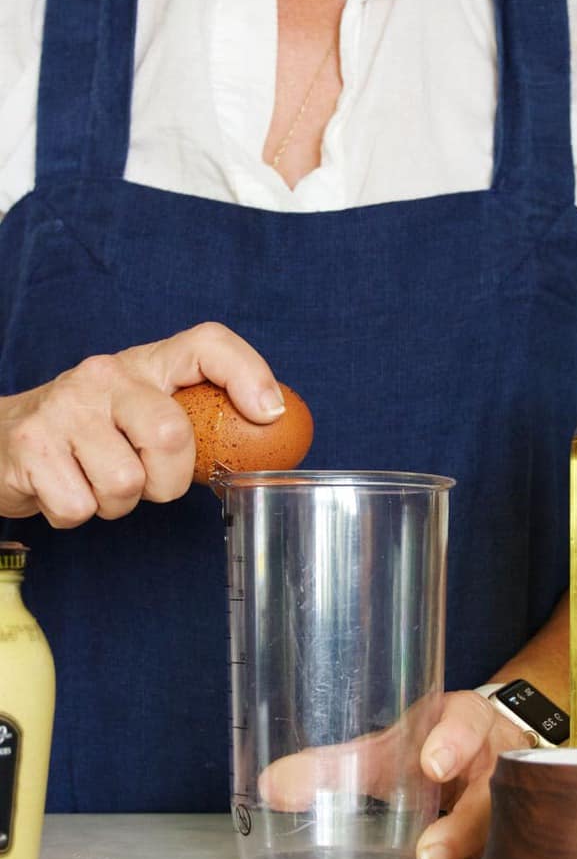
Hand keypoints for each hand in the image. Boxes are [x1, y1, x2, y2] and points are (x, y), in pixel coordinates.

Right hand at [0, 322, 283, 526]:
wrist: (0, 437)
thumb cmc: (88, 433)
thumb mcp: (140, 412)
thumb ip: (191, 421)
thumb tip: (263, 436)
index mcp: (144, 365)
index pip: (206, 344)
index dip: (248, 373)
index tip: (269, 414)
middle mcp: (105, 375)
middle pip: (171, 436)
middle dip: (169, 482)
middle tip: (147, 482)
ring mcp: (65, 408)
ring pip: (126, 483)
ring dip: (117, 504)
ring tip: (96, 483)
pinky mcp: (30, 446)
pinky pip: (80, 508)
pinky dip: (77, 514)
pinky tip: (65, 489)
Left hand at [257, 690, 529, 858]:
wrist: (486, 747)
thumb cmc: (428, 745)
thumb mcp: (387, 750)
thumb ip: (334, 766)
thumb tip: (271, 787)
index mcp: (463, 718)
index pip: (467, 719)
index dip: (453, 739)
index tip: (430, 766)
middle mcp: (496, 753)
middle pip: (495, 778)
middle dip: (465, 816)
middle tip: (427, 852)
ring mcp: (513, 792)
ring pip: (508, 818)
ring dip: (470, 846)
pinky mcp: (516, 826)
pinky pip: (512, 844)